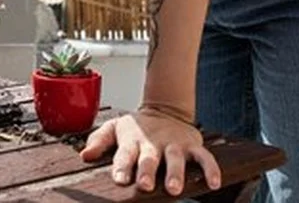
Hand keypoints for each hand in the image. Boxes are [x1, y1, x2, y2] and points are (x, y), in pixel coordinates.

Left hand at [79, 108, 220, 195]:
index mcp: (133, 141)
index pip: (125, 154)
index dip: (122, 167)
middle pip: (150, 158)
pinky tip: (213, 183)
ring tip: (174, 189)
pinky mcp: (192, 145)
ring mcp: (174, 145)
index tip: (119, 179)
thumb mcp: (115, 128)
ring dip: (175, 173)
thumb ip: (99, 141)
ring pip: (176, 159)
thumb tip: (85, 155)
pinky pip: (204, 157)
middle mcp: (154, 143)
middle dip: (147, 171)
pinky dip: (210, 169)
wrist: (165, 109)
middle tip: (145, 185)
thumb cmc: (138, 127)